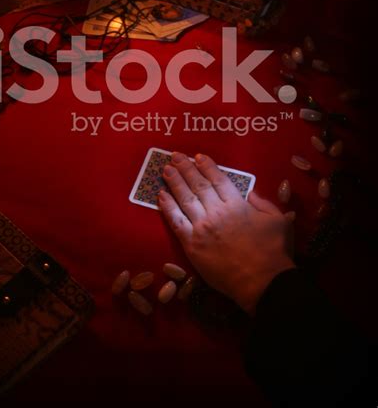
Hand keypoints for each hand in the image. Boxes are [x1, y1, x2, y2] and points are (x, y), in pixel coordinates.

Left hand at [159, 152, 295, 314]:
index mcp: (237, 204)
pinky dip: (167, 207)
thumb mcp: (279, 220)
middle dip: (185, 168)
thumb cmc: (274, 252)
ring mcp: (202, 227)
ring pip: (184, 199)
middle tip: (175, 156)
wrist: (263, 283)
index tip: (198, 156)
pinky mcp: (191, 245)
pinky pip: (175, 222)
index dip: (207, 166)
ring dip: (174, 182)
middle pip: (198, 184)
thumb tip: (250, 193)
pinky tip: (161, 195)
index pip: (218, 179)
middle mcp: (216, 211)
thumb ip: (263, 203)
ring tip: (166, 169)